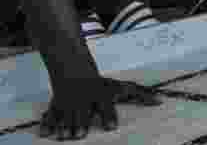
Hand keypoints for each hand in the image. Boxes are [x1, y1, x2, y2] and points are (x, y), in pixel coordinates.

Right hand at [41, 75, 160, 139]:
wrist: (73, 69)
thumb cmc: (101, 83)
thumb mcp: (120, 86)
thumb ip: (141, 95)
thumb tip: (161, 101)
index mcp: (100, 94)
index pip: (106, 105)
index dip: (109, 115)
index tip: (112, 127)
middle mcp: (84, 98)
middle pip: (83, 112)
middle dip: (81, 123)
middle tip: (81, 135)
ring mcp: (68, 102)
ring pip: (66, 115)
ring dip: (65, 126)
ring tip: (66, 137)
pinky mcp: (55, 106)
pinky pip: (50, 115)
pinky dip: (47, 123)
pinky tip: (46, 134)